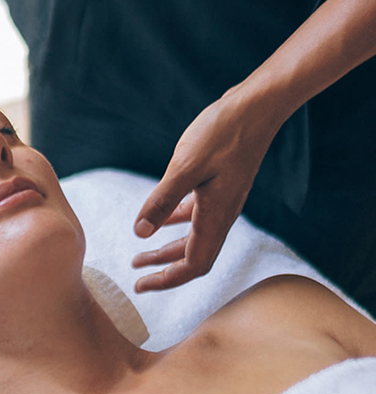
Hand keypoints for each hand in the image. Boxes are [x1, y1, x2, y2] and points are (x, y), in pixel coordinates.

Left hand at [132, 89, 280, 291]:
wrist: (256, 106)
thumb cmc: (223, 133)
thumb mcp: (185, 167)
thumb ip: (161, 201)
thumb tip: (139, 233)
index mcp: (215, 217)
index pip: (192, 265)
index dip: (167, 280)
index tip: (141, 287)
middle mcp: (221, 216)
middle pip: (192, 257)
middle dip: (163, 270)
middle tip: (136, 276)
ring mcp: (221, 201)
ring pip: (193, 238)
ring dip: (167, 250)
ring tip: (141, 255)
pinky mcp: (218, 186)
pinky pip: (195, 216)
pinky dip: (176, 224)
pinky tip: (161, 220)